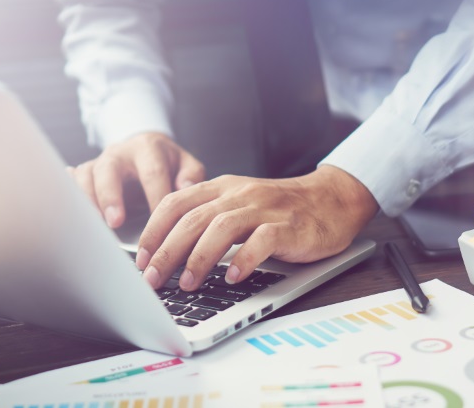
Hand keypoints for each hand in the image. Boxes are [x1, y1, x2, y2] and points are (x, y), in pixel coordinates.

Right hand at [67, 132, 204, 227]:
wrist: (146, 149)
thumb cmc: (168, 163)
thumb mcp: (186, 164)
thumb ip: (191, 175)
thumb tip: (186, 188)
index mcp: (148, 148)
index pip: (152, 172)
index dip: (155, 196)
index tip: (159, 220)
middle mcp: (119, 152)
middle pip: (110, 170)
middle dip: (112, 197)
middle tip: (116, 222)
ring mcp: (98, 162)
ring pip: (85, 177)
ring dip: (88, 201)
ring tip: (96, 225)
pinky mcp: (84, 173)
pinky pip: (71, 183)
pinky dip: (69, 197)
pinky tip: (71, 214)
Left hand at [135, 165, 378, 289]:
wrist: (333, 200)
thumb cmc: (282, 210)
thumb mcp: (241, 206)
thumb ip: (210, 220)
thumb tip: (169, 253)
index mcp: (223, 188)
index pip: (176, 202)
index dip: (154, 231)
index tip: (140, 260)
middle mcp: (240, 194)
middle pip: (192, 218)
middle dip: (167, 251)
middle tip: (152, 280)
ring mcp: (266, 209)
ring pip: (222, 227)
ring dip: (199, 258)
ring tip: (187, 284)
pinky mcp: (290, 227)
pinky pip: (262, 241)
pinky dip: (244, 260)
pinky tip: (233, 278)